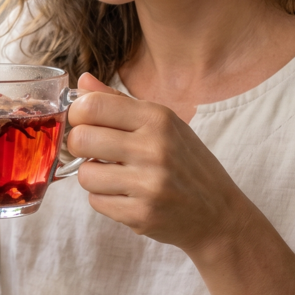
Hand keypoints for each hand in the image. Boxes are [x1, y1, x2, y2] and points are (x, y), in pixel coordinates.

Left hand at [67, 73, 253, 255]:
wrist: (218, 212)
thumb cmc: (186, 163)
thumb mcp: (163, 124)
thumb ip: (119, 103)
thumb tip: (83, 81)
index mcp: (158, 118)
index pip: (92, 106)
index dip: (77, 114)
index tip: (82, 122)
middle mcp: (154, 148)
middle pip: (81, 139)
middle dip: (78, 146)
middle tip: (92, 150)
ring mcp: (149, 184)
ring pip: (84, 175)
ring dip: (92, 176)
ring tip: (113, 175)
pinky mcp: (142, 214)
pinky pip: (96, 202)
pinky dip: (104, 199)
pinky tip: (125, 195)